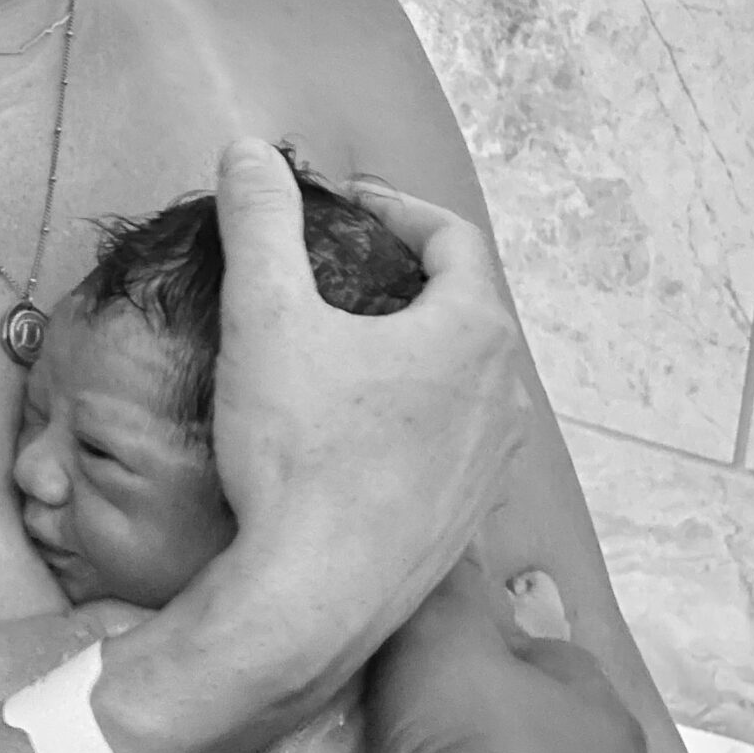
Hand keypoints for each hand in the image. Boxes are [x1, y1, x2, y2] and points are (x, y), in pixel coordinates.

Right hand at [211, 139, 527, 663]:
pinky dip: (407, 414)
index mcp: (473, 333)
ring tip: (340, 349)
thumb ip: (259, 223)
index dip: (396, 210)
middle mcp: (504, 396)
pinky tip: (349, 432)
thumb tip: (248, 154)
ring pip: (459, 379)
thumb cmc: (298, 454)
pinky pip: (447, 441)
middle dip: (399, 279)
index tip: (344, 208)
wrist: (311, 598)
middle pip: (462, 307)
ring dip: (407, 350)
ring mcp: (492, 464)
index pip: (453, 239)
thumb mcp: (264, 317)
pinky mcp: (466, 518)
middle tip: (334, 272)